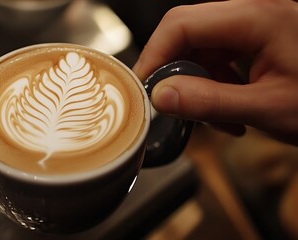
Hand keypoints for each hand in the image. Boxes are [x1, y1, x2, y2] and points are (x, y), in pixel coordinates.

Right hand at [133, 0, 297, 145]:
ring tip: (214, 118)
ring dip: (196, 83)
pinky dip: (213, 85)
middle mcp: (253, 14)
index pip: (182, 23)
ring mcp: (254, 27)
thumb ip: (209, 101)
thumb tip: (161, 96)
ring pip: (200, 47)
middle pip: (187, 31)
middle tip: (168, 104)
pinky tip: (229, 112)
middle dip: (173, 69)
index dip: (154, 55)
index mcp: (257, 18)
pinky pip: (218, 57)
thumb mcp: (267, 108)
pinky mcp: (255, 42)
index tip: (143, 88)